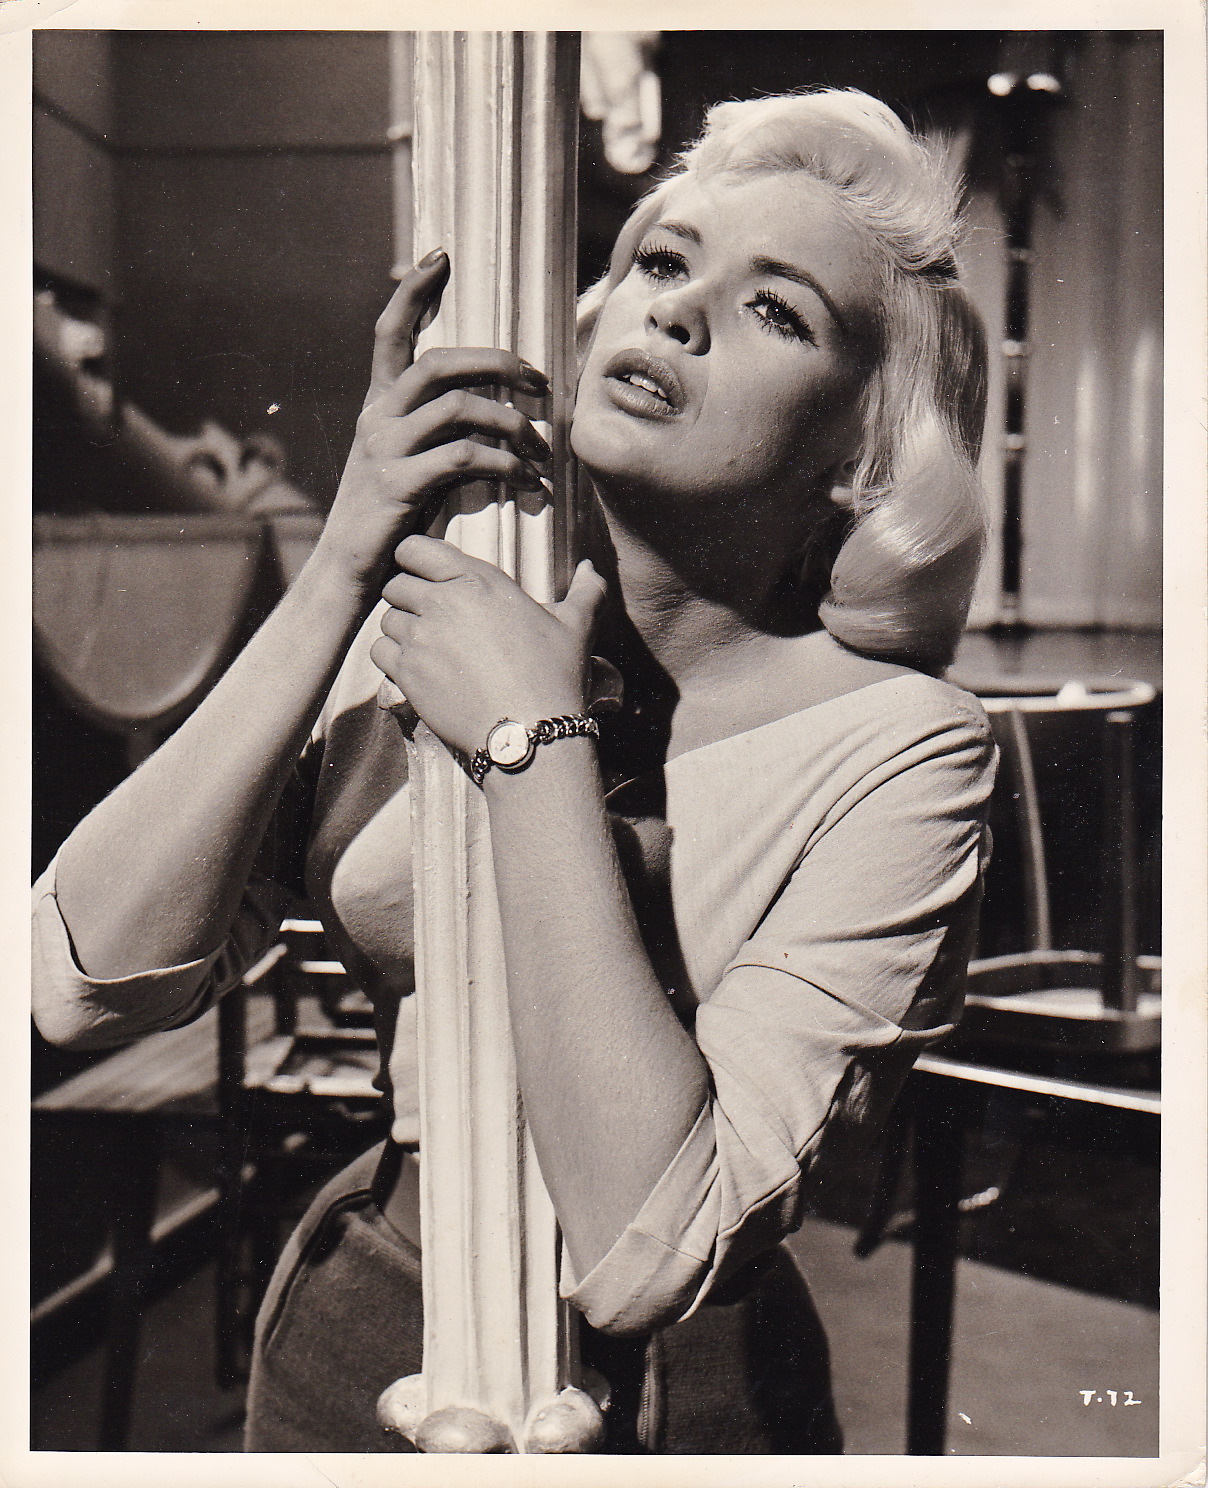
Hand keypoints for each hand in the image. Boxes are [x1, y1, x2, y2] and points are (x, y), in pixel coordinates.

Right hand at [315, 251, 553, 593]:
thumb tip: (498, 411)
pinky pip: (462, 458)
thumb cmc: (391, 517)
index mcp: (379, 406)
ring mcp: (384, 451)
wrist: (349, 570)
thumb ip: (438, 431)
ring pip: (457, 409)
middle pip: (437, 365)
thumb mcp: (409, 461)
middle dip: (496, 363)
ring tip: (543, 446)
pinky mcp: (398, 486)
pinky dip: (504, 464)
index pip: (389, 333)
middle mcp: (376, 419)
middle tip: (540, 380)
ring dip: (511, 423)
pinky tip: (527, 479)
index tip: (440, 255)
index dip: (412, 291)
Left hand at [370, 535, 607, 759]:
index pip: (416, 548)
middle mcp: (442, 602)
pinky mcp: (408, 673)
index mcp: (478, 580)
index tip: (423, 572)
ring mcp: (421, 638)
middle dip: (408, 596)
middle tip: (429, 615)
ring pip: (387, 619)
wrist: (529, 732)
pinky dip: (391, 656)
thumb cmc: (554, 676)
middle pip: (396, 584)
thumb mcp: (576, 628)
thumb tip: (591, 568)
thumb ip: (584, 591)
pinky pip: (379, 651)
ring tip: (426, 645)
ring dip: (401, 628)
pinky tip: (415, 665)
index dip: (413, 558)